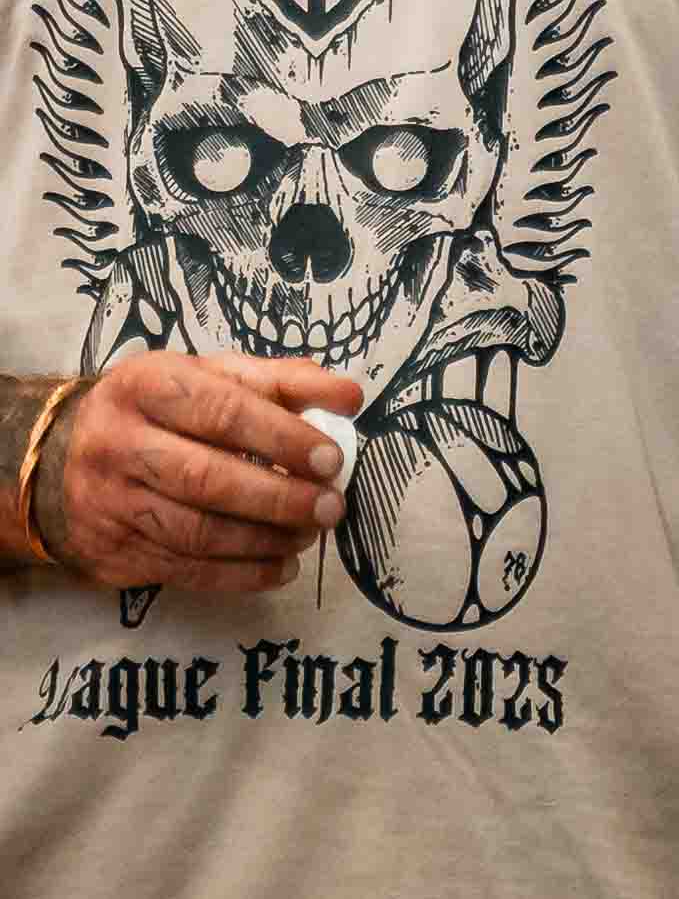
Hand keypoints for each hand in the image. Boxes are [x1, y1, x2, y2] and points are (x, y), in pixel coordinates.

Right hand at [41, 353, 362, 594]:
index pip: (224, 412)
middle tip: (330, 507)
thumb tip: (350, 396)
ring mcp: (110, 503)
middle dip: (279, 497)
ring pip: (196, 533)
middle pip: (208, 479)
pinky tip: (280, 568)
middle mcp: (120, 444)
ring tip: (309, 536)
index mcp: (148, 386)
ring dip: (264, 541)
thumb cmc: (158, 409)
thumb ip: (281, 381)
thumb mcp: (209, 376)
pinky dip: (239, 576)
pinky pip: (183, 571)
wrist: (54, 460)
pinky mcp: (112, 553)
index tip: (332, 458)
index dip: (283, 436)